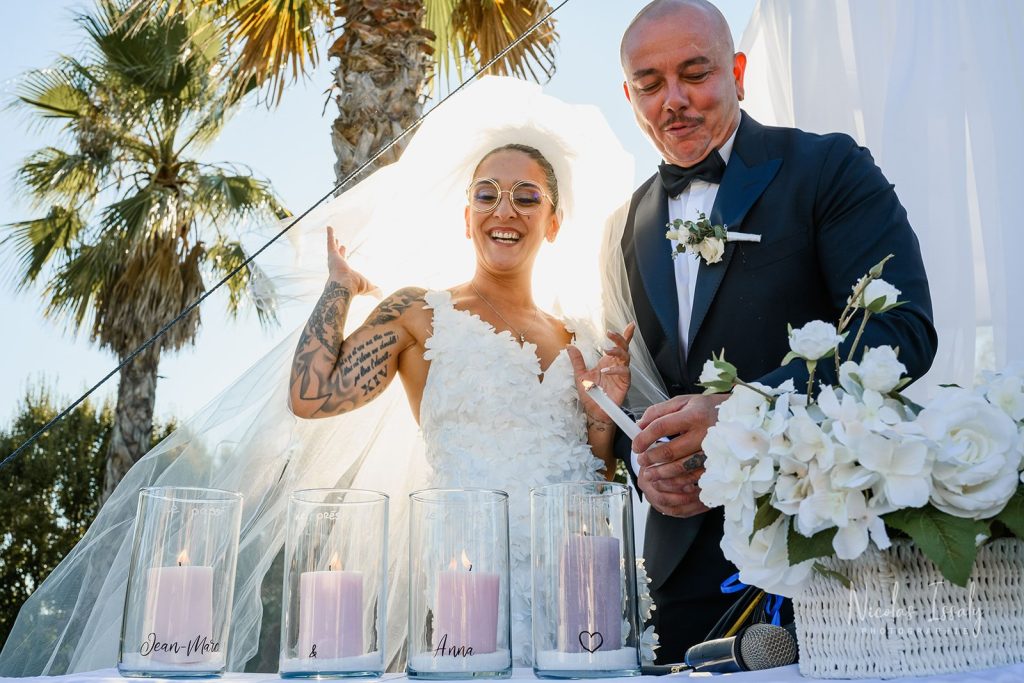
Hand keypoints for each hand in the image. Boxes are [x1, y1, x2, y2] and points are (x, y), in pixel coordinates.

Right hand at [326, 225, 374, 294]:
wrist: (344, 287)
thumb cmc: (355, 288)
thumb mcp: (368, 287)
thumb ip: (374, 290)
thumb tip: (381, 296)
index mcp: (344, 271)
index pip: (343, 261)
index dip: (343, 255)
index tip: (344, 248)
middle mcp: (337, 265)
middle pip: (337, 254)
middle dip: (338, 248)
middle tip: (339, 241)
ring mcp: (333, 260)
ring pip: (332, 246)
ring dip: (331, 238)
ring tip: (330, 229)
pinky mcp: (332, 255)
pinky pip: (330, 242)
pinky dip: (329, 234)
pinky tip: (329, 226)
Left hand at [567, 323, 634, 422]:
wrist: (594, 411)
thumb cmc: (590, 394)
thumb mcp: (580, 374)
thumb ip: (577, 360)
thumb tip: (569, 346)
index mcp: (608, 362)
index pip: (619, 346)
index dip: (626, 335)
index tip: (630, 324)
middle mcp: (616, 366)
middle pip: (624, 348)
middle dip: (619, 339)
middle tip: (609, 333)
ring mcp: (621, 375)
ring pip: (626, 358)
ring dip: (617, 352)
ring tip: (606, 350)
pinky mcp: (624, 384)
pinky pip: (625, 373)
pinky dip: (615, 370)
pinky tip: (605, 370)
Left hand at [632, 393, 727, 517]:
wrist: (738, 416)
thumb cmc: (706, 408)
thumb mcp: (683, 401)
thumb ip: (658, 412)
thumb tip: (639, 426)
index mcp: (693, 415)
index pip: (661, 427)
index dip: (644, 438)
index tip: (636, 445)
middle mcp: (704, 433)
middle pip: (670, 451)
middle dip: (650, 459)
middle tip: (641, 461)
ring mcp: (712, 451)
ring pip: (681, 468)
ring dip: (661, 474)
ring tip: (650, 474)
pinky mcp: (718, 465)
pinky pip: (695, 478)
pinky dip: (679, 483)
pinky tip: (669, 481)